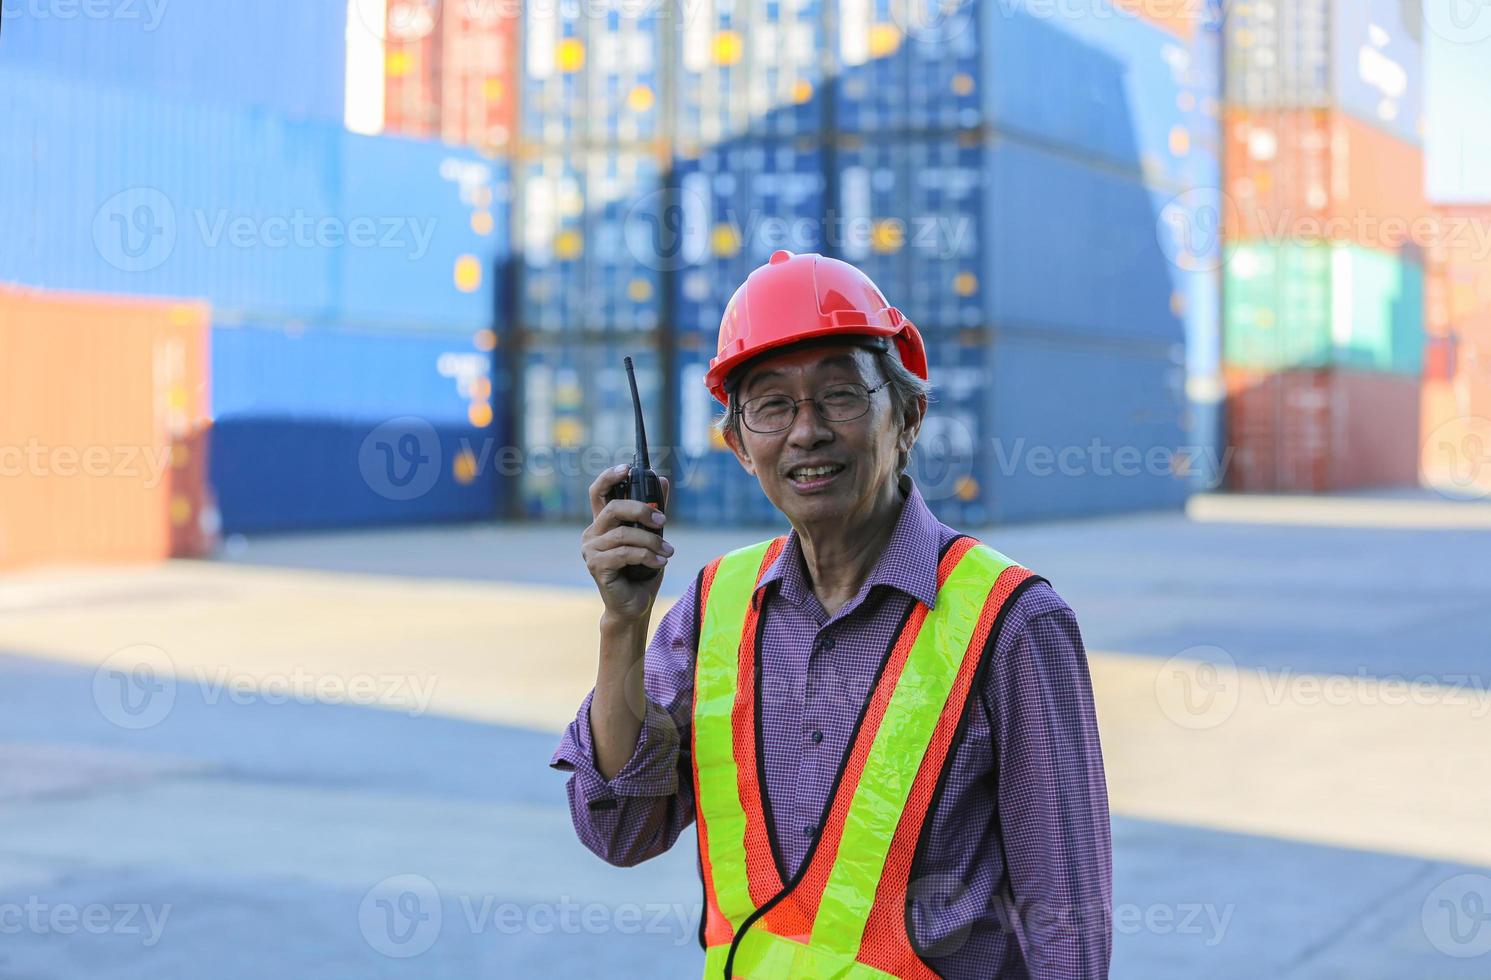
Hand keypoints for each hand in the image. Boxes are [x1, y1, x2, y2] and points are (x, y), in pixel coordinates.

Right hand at [582, 464, 672, 622]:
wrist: (634, 605)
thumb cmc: (641, 571)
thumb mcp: (651, 536)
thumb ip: (654, 510)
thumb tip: (663, 480)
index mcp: (602, 523)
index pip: (598, 492)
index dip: (609, 477)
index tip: (628, 468)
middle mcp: (592, 534)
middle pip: (613, 508)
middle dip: (641, 510)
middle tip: (663, 519)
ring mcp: (591, 550)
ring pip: (623, 534)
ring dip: (651, 541)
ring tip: (668, 551)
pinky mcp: (596, 566)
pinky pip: (624, 553)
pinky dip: (647, 556)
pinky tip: (660, 562)